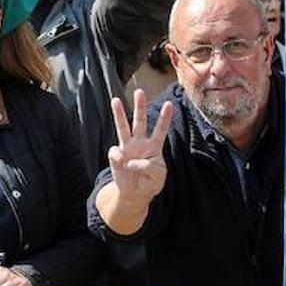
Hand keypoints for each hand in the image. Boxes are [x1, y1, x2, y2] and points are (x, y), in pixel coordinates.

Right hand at [106, 89, 172, 206]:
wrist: (135, 194)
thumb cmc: (149, 183)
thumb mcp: (158, 178)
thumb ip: (148, 167)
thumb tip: (127, 158)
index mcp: (154, 147)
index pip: (160, 130)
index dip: (164, 118)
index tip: (169, 104)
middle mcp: (140, 143)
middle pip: (140, 122)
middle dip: (140, 106)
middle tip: (140, 91)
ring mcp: (127, 148)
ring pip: (123, 128)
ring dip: (119, 114)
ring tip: (116, 100)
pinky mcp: (117, 157)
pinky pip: (115, 154)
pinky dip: (119, 160)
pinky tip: (124, 167)